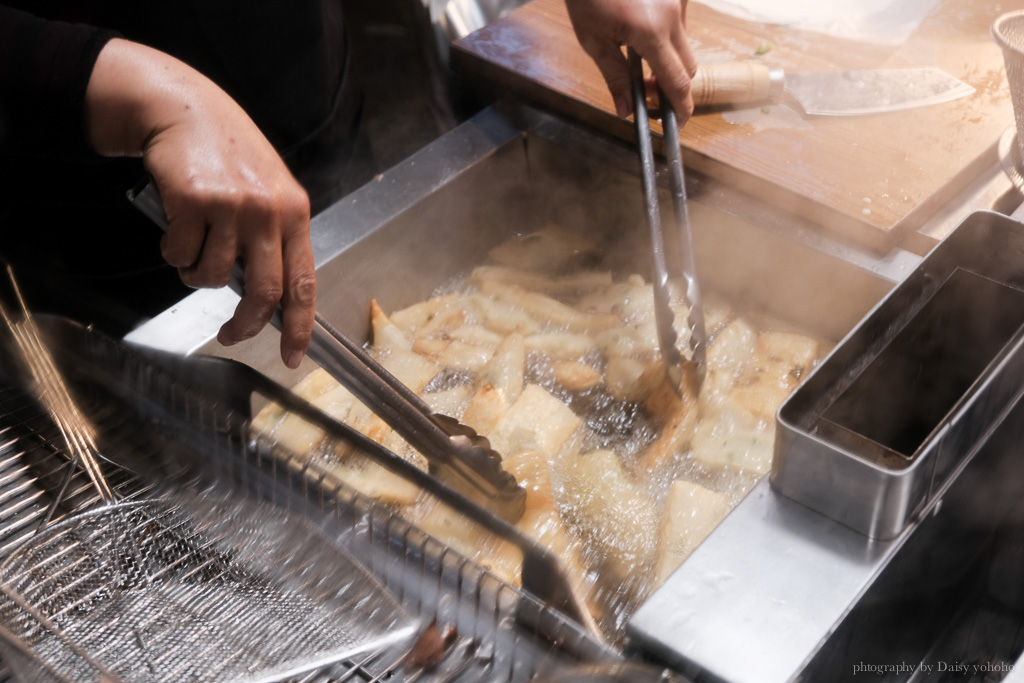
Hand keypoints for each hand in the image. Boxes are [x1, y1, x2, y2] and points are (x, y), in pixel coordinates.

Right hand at [84, 39, 314, 368]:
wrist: (186, 109)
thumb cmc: (228, 155)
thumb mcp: (268, 191)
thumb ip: (273, 239)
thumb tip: (270, 301)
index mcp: (295, 213)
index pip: (303, 283)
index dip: (300, 326)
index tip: (294, 356)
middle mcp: (269, 211)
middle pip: (262, 293)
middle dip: (244, 324)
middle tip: (231, 335)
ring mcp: (232, 206)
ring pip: (211, 276)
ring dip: (195, 275)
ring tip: (193, 247)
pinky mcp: (193, 200)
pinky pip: (179, 254)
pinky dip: (172, 251)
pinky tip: (175, 224)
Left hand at [566, 0, 695, 121]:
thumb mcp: (593, 40)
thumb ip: (614, 78)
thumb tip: (627, 111)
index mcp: (650, 31)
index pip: (677, 83)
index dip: (681, 109)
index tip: (677, 125)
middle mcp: (672, 15)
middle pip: (688, 69)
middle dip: (671, 87)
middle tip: (643, 92)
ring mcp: (678, 1)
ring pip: (685, 47)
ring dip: (667, 60)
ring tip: (635, 55)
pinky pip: (680, 24)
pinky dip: (666, 36)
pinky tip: (640, 28)